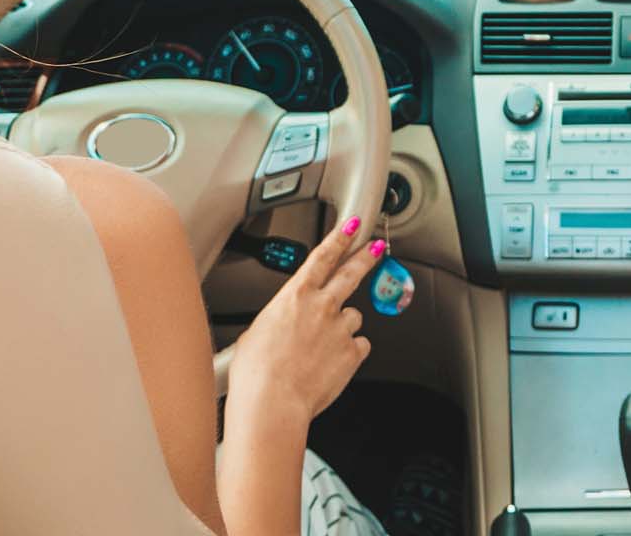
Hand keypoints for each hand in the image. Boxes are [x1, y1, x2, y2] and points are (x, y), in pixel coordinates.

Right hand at [227, 216, 383, 427]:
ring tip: (323, 348)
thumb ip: (278, 320)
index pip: (323, 257)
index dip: (339, 238)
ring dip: (343, 327)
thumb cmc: (255, 374)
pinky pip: (359, 346)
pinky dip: (350, 353)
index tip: (351, 226)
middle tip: (375, 248)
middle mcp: (322, 306)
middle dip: (365, 257)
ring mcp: (340, 328)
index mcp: (295, 296)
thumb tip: (282, 325)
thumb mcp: (256, 333)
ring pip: (353, 317)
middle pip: (351, 273)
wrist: (271, 404)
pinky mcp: (352, 352)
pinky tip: (332, 364)